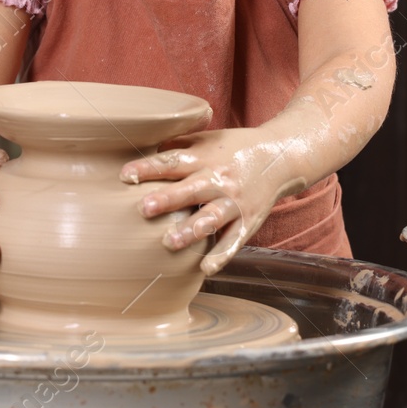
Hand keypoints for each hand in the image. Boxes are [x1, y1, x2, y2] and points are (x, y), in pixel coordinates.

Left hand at [121, 129, 307, 275]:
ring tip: (170, 242)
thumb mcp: (206, 139)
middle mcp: (219, 180)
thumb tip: (141, 149)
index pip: (172, 162)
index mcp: (204, 157)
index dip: (149, 168)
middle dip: (167, 200)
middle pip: (190, 190)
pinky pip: (234, 241)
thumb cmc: (234, 147)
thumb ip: (177, 145)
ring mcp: (234, 202)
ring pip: (212, 218)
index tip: (125, 175)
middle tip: (143, 209)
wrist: (281, 156)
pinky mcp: (248, 221)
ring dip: (191, 231)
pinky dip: (221, 255)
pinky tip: (205, 269)